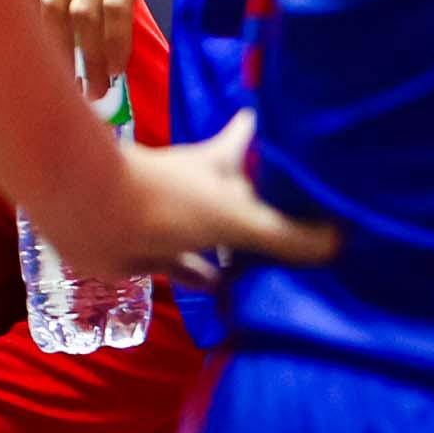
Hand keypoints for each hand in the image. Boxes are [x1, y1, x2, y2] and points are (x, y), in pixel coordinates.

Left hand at [46, 111, 336, 283]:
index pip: (261, 135)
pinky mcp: (159, 253)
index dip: (286, 134)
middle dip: (277, 206)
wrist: (92, 216)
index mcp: (226, 161)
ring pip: (223, 235)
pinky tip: (240, 298)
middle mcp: (206, 186)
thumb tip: (342, 244)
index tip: (319, 141)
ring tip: (293, 270)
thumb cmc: (167, 201)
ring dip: (246, 251)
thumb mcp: (238, 216)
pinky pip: (196, 270)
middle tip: (324, 225)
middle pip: (249, 191)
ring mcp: (182, 220)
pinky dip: (214, 282)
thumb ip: (288, 234)